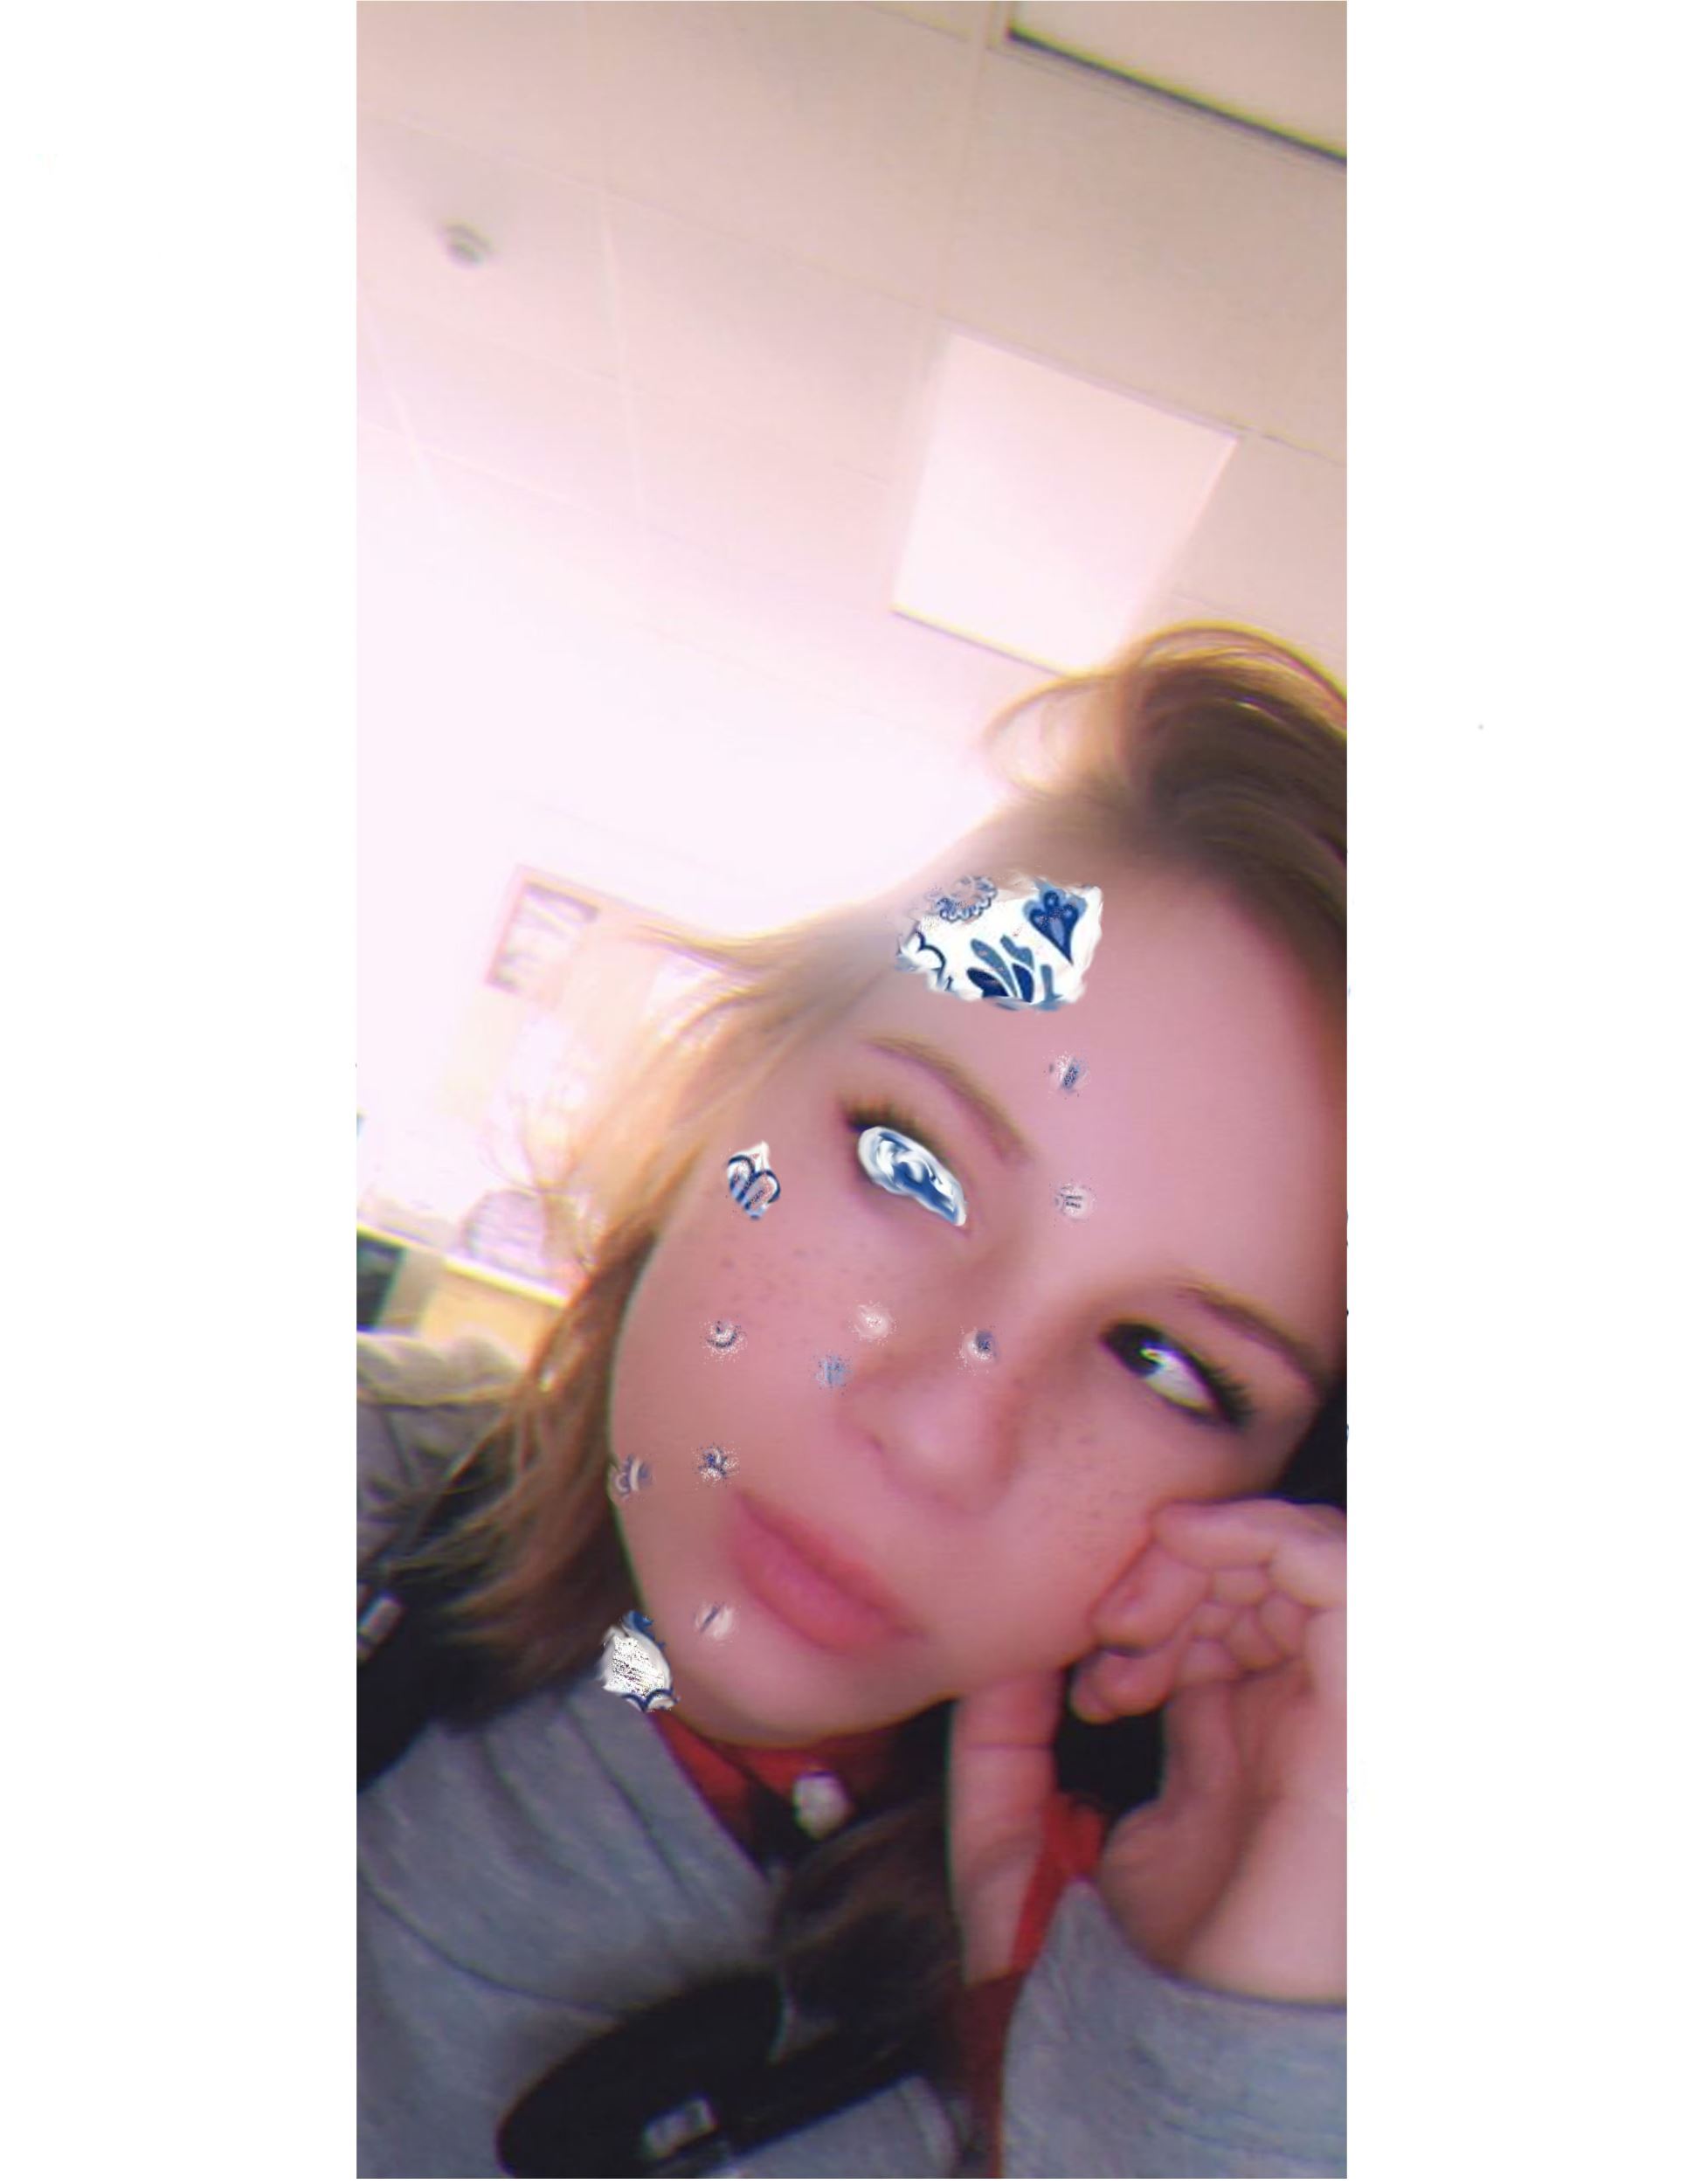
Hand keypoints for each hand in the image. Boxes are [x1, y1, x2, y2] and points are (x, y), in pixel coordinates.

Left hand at [947, 1499, 1344, 2000]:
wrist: (1185, 2059)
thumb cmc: (1116, 1980)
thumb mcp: (1025, 1843)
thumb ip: (1001, 1752)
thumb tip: (1003, 1659)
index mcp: (1233, 1747)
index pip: (1214, 1619)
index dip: (1144, 1605)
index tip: (1084, 1656)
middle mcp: (1291, 1722)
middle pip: (1255, 1578)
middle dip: (1170, 1571)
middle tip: (1107, 1627)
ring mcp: (1330, 1714)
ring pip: (1298, 1557)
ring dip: (1206, 1552)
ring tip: (1135, 1616)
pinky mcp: (1359, 1710)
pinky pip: (1344, 1570)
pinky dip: (1264, 1532)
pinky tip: (1186, 1547)